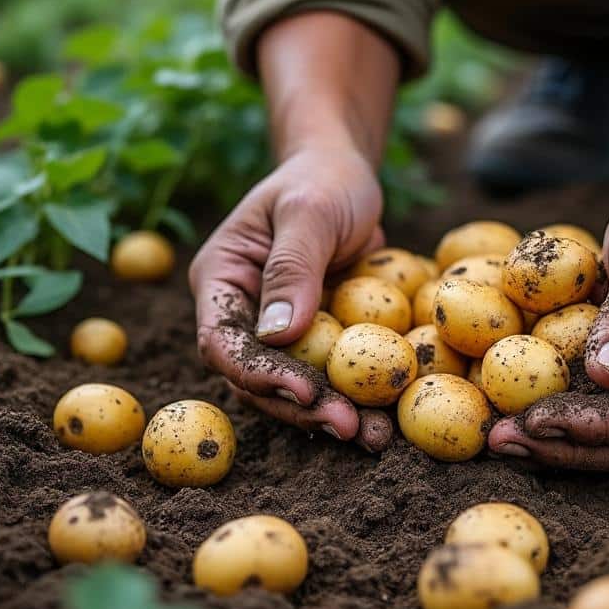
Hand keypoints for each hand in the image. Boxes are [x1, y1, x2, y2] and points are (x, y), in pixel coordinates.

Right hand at [189, 144, 391, 449]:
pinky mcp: (316, 338)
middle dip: (303, 408)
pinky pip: (330, 375)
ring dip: (331, 414)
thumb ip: (293, 267)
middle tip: (351, 428)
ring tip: (375, 436)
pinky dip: (356, 398)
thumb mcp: (310, 210)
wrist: (345, 172)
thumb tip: (279, 334)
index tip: (306, 392)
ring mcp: (278, 330)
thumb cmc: (324, 179)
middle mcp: (242, 313)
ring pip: (294, 387)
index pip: (224, 343)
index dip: (259, 374)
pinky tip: (386, 419)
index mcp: (222, 280)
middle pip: (257, 379)